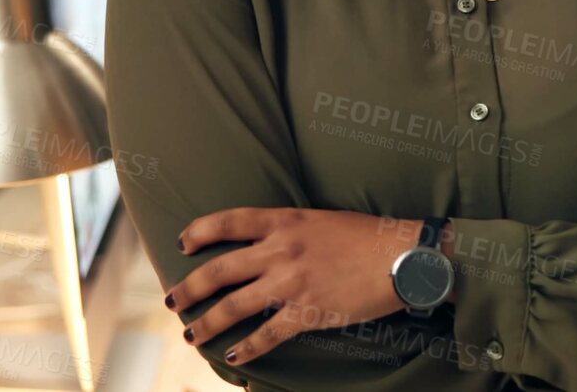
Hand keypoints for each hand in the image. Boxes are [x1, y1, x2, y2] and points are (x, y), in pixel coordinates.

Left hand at [164, 207, 418, 365]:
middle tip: (172, 299)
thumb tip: (273, 242)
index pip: (229, 221)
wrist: (405, 256)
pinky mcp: (308, 312)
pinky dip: (246, 349)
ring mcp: (292, 283)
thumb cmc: (372, 236)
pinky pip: (266, 335)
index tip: (182, 244)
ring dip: (206, 323)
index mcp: (287, 221)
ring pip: (233, 306)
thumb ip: (295, 229)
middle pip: (219, 269)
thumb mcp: (325, 219)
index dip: (199, 232)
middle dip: (188, 287)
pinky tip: (233, 356)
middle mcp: (281, 250)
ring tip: (190, 334)